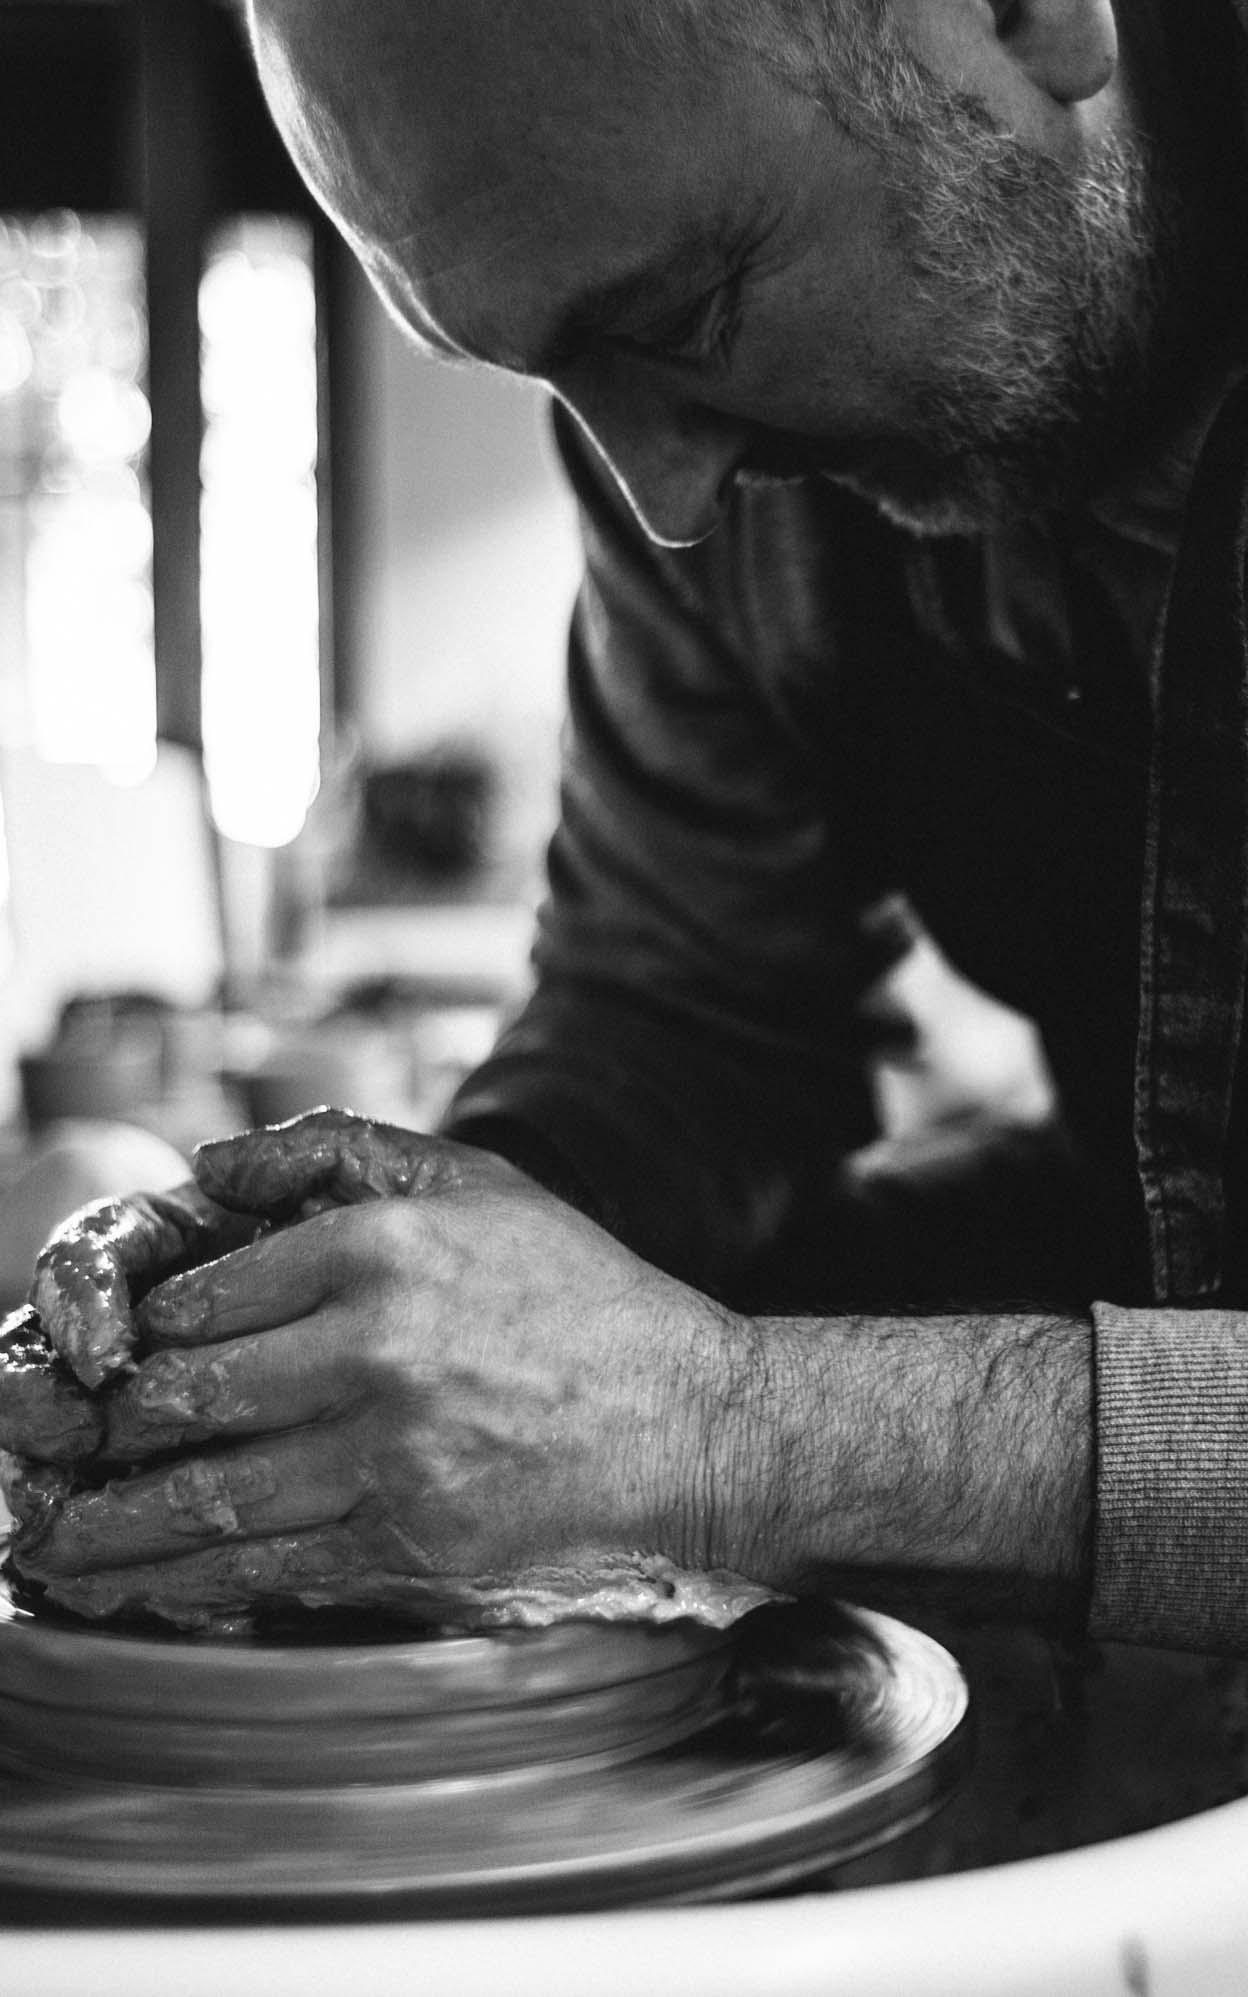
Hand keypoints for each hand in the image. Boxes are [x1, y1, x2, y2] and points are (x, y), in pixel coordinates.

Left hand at [11, 1112, 750, 1631]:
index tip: (96, 1360)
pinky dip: (175, 1588)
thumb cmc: (578, 1295)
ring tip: (35, 1540)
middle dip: (83, 1430)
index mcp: (376, 1251)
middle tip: (23, 1443)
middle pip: (177, 1400)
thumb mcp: (474, 1182)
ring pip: (198, 1500)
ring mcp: (388, 1460)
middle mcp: (371, 1352)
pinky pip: (261, 1574)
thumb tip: (204, 1163)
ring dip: (96, 1528)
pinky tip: (123, 1592)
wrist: (693, 1424)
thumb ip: (334, 1150)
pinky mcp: (407, 1548)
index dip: (130, 1335)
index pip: (198, 1298)